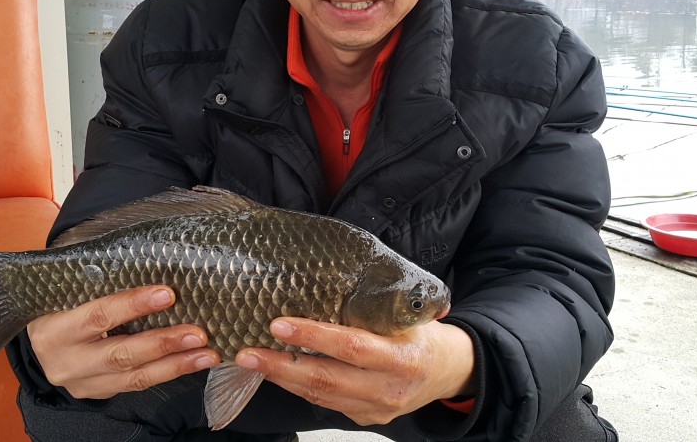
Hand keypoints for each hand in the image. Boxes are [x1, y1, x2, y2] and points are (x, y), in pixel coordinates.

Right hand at [26, 285, 219, 398]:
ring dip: (175, 364)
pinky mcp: (96, 393)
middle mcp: (65, 361)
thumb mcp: (69, 290)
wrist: (39, 340)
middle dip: (163, 343)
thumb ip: (102, 280)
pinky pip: (136, 385)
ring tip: (206, 354)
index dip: (133, 305)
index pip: (98, 315)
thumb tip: (155, 257)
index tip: (168, 294)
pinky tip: (192, 362)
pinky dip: (168, 373)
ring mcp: (81, 382)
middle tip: (198, 333)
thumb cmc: (59, 304)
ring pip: (134, 376)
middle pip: (120, 353)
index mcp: (54, 328)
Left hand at [235, 318, 474, 425]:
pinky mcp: (364, 418)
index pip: (351, 347)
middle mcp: (388, 388)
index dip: (313, 337)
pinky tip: (277, 371)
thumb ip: (371, 306)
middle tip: (248, 351)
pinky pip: (324, 403)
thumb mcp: (408, 315)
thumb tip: (319, 280)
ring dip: (282, 378)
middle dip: (281, 365)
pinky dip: (298, 386)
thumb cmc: (423, 334)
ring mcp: (375, 408)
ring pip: (320, 395)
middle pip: (327, 379)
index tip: (279, 325)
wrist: (448, 371)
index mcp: (402, 357)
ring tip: (252, 360)